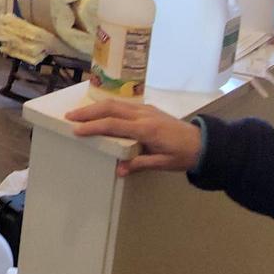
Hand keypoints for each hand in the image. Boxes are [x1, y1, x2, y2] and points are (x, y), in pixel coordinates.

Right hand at [64, 99, 203, 176]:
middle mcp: (144, 114)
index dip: (94, 127)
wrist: (203, 142)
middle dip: (88, 112)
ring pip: (115, 103)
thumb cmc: (183, 155)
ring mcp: (146, 109)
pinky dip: (107, 106)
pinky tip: (98, 111)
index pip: (114, 125)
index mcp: (147, 129)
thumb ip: (141, 164)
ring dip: (95, 107)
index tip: (76, 129)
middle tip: (69, 116)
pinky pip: (123, 104)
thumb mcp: (163, 163)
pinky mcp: (147, 109)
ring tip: (78, 113)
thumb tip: (119, 170)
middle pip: (110, 108)